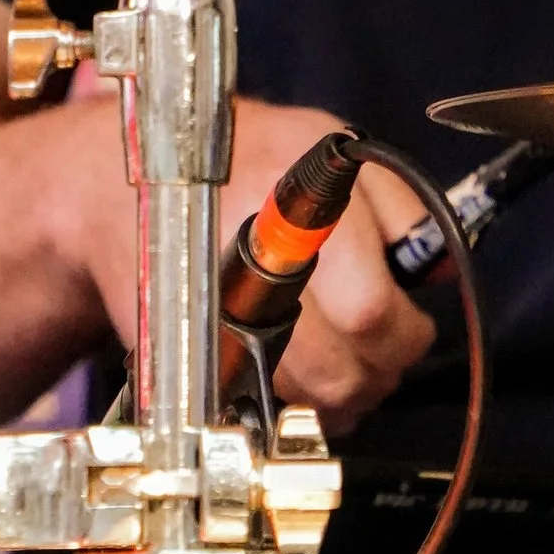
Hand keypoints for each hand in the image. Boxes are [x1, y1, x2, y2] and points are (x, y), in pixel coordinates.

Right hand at [57, 86, 435, 433]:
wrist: (115, 186)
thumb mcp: (333, 147)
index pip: (370, 312)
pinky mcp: (188, 351)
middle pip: (339, 372)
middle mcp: (250, 267)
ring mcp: (213, 318)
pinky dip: (288, 403)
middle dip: (375, 376)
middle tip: (380, 357)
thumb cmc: (239, 159)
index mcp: (296, 208)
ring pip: (302, 400)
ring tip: (342, 362)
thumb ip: (401, 206)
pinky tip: (296, 372)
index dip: (402, 337)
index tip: (410, 330)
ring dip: (338, 397)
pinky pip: (258, 406)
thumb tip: (439, 271)